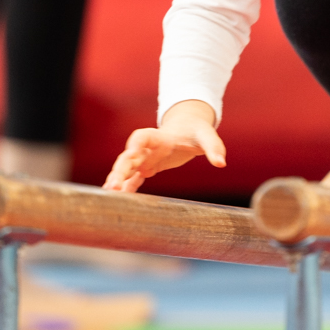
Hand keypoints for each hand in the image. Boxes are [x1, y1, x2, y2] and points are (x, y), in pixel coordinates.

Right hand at [102, 100, 224, 191]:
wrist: (187, 129)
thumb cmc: (197, 131)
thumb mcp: (207, 136)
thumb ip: (214, 147)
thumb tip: (221, 163)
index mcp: (160, 137)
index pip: (142, 137)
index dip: (135, 144)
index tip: (130, 153)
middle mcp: (147, 148)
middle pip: (128, 157)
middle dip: (120, 170)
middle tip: (113, 186)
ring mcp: (145, 159)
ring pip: (127, 169)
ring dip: (117, 180)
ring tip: (108, 195)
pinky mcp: (147, 168)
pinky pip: (134, 179)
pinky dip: (126, 188)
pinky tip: (117, 200)